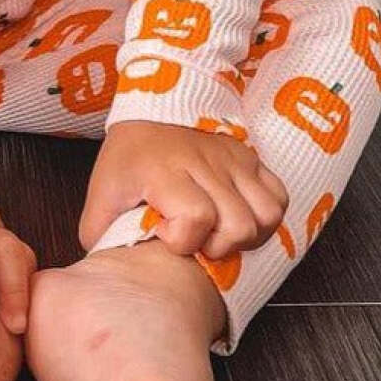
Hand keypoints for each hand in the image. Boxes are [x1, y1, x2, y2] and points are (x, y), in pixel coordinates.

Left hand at [78, 121, 289, 260]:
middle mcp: (202, 161)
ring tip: (219, 231)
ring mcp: (230, 157)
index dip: (182, 241)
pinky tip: (237, 216)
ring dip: (246, 235)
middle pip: (238, 224)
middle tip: (195, 239)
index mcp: (163, 169)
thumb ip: (102, 236)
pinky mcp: (248, 156)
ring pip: (266, 214)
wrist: (150, 108)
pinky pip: (278, 195)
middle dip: (218, 247)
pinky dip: (265, 216)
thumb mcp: (102, 195)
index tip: (163, 232)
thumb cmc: (127, 159)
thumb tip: (111, 272)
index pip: (195, 217)